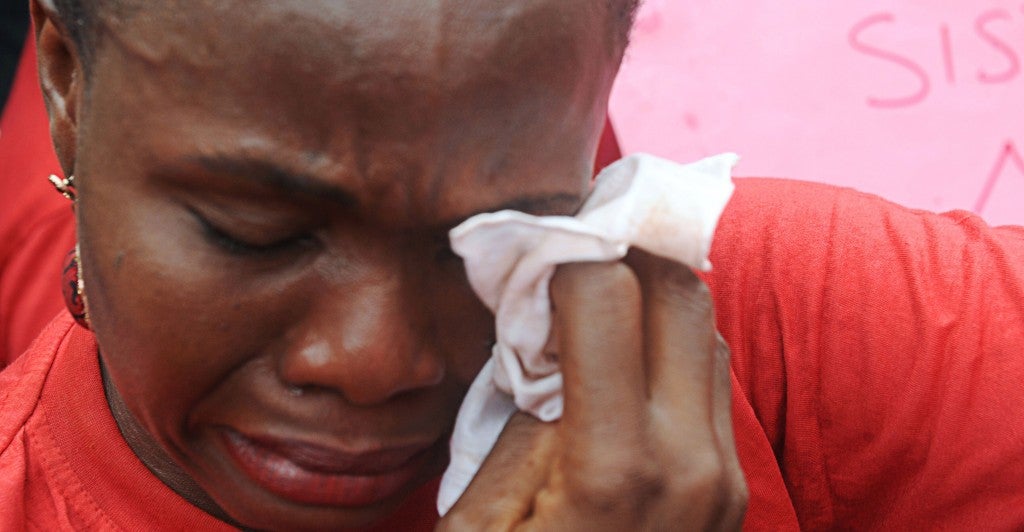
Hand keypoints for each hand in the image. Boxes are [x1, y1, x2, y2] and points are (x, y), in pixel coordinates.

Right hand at [437, 252, 746, 530]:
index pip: (610, 296)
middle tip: (570, 253)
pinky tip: (624, 354)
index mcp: (613, 466)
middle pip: (679, 291)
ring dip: (652, 296)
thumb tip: (542, 340)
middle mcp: (688, 459)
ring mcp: (723, 474)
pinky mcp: (734, 485)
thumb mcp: (479, 525)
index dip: (568, 255)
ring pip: (705, 327)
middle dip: (624, 254)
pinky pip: (712, 377)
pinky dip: (670, 343)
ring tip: (593, 300)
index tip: (535, 253)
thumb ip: (514, 425)